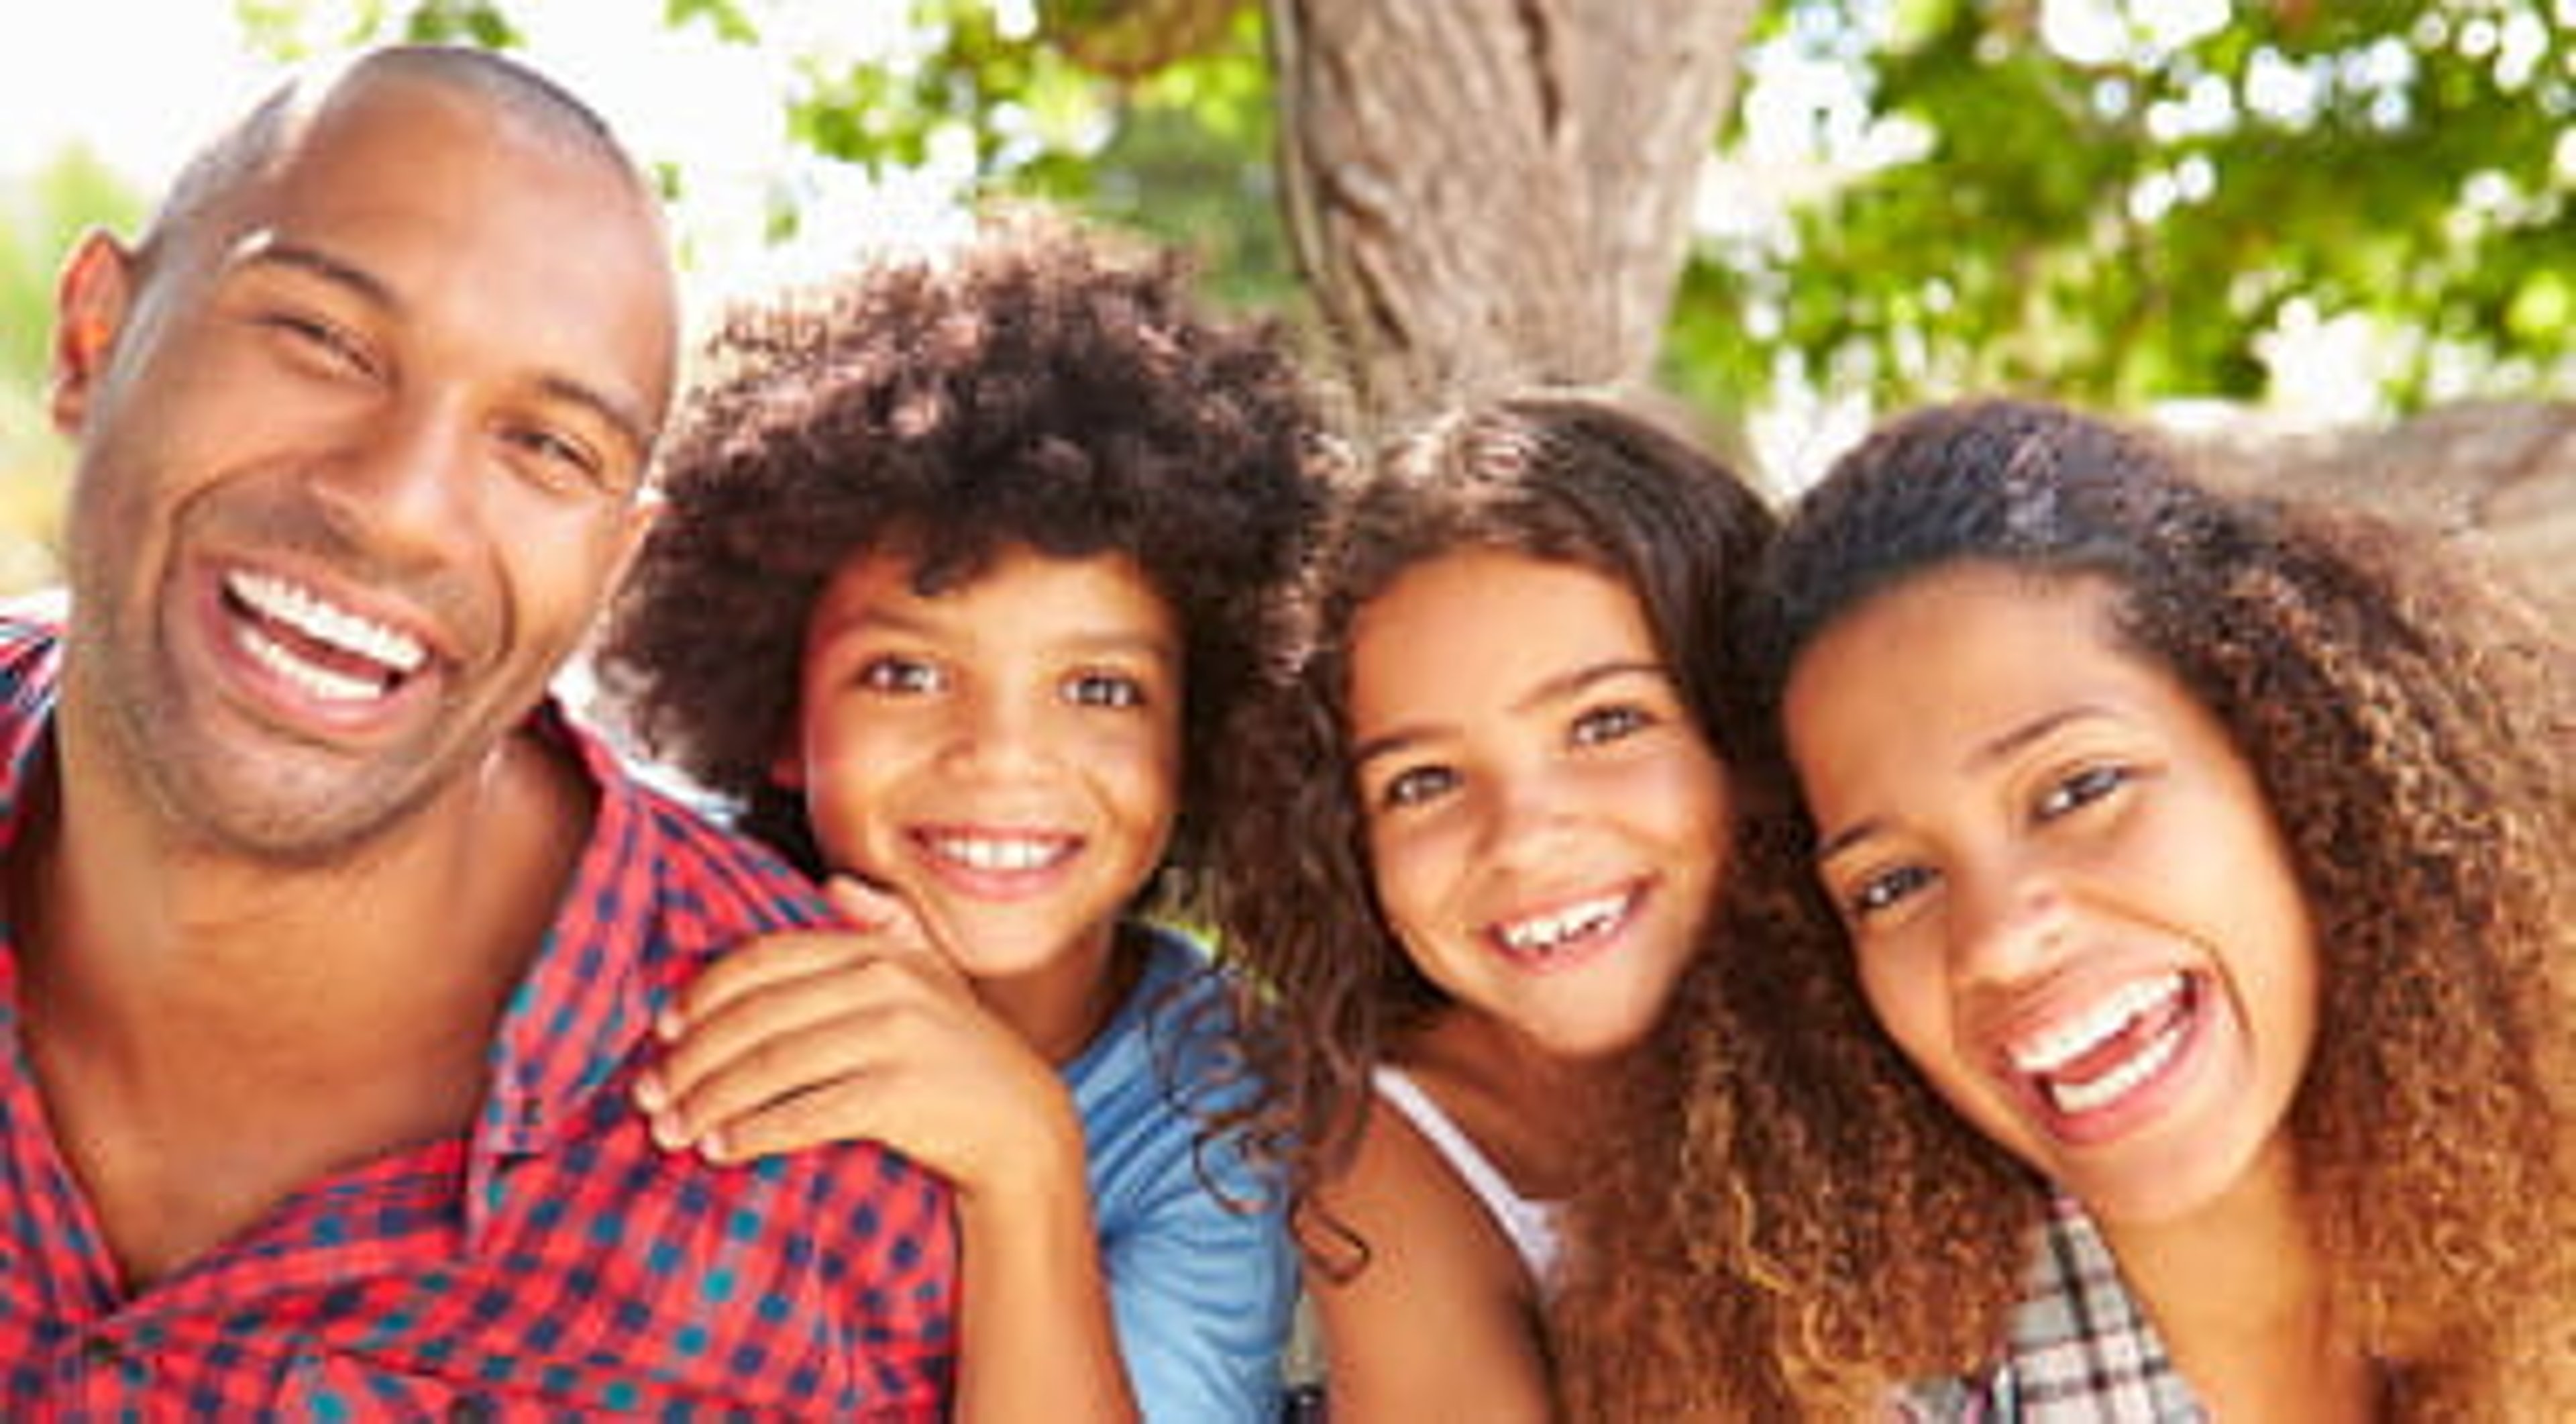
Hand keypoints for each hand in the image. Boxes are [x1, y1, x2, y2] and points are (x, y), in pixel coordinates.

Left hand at [633, 876, 1080, 1195]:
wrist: (1023, 1128)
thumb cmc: (963, 1058)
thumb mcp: (935, 978)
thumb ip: (887, 926)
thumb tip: (835, 886)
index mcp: (880, 952)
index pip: (767, 960)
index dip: (705, 993)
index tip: (664, 1029)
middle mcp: (886, 985)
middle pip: (757, 1017)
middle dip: (692, 1059)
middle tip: (650, 1096)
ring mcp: (895, 1039)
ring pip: (772, 1067)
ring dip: (710, 1102)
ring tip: (673, 1131)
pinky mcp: (899, 1095)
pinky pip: (806, 1112)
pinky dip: (756, 1132)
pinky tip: (723, 1149)